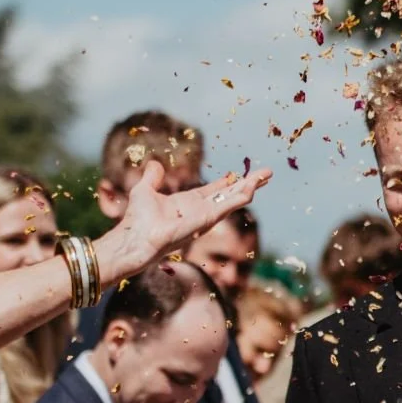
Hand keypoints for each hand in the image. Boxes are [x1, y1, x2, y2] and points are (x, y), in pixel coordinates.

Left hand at [94, 162, 272, 279]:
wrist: (134, 238)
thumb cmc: (136, 221)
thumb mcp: (144, 191)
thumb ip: (152, 178)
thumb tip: (155, 164)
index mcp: (189, 203)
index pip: (215, 191)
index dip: (229, 182)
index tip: (241, 174)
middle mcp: (201, 211)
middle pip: (231, 194)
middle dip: (249, 183)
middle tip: (267, 172)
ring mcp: (206, 216)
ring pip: (234, 199)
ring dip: (251, 187)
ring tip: (266, 175)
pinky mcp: (206, 220)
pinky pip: (227, 206)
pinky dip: (241, 196)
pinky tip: (252, 188)